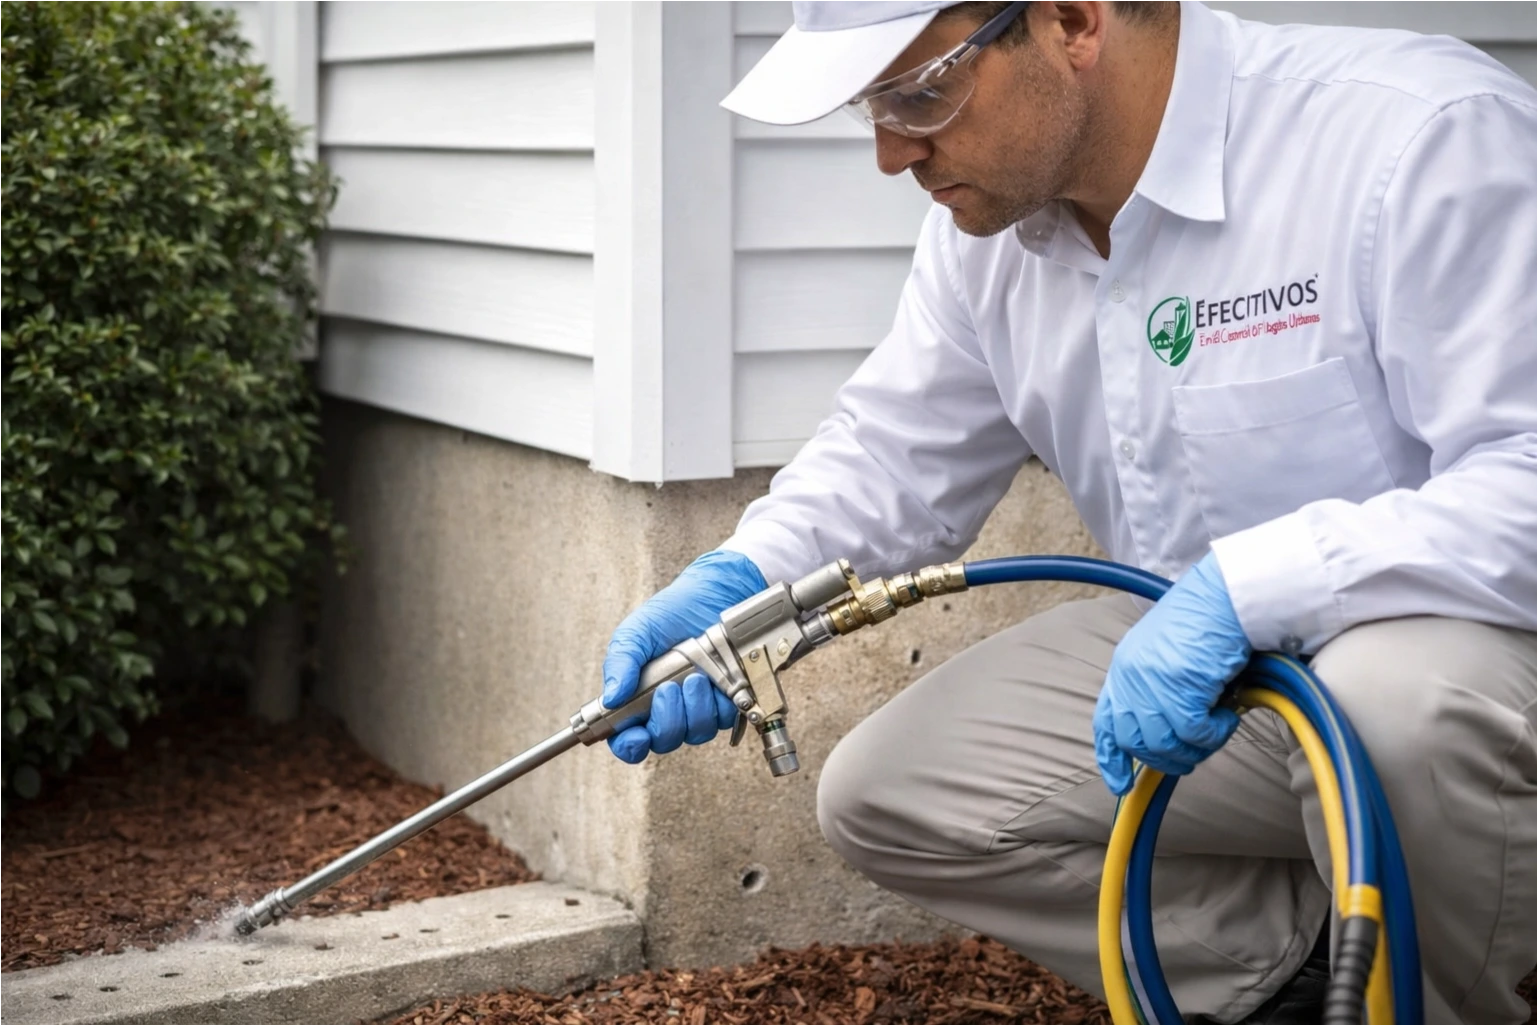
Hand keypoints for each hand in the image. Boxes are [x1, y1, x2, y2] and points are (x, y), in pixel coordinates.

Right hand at [603, 549, 767, 762]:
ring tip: (696, 678)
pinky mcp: (727, 702)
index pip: (630, 740)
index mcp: (639, 699)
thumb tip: (611, 697)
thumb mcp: (637, 632)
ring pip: (696, 733)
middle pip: (664, 741)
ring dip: (695, 709)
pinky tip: (717, 679)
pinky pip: (724, 719)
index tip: (636, 735)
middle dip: (667, 720)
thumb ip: (621, 662)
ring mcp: (699, 708)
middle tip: (669, 688)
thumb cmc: (671, 613)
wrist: (715, 594)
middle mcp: (669, 709)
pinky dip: (720, 703)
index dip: (631, 745)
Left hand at [1092, 552, 1251, 794]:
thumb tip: (1178, 733)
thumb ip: (1163, 690)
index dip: (1111, 758)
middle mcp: (1129, 678)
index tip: (1120, 785)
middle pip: (1135, 742)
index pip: (1105, 722)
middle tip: (1197, 752)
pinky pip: (1193, 734)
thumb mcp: (1171, 657)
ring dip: (1195, 747)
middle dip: (1166, 758)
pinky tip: (1228, 717)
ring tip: (1218, 728)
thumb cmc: (1208, 621)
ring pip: (1164, 744)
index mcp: (1124, 668)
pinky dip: (1214, 734)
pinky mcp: (1177, 689)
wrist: (1226, 596)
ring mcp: (1150, 684)